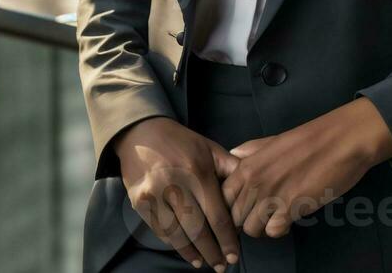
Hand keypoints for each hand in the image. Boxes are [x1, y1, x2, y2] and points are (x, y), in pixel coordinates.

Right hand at [115, 117, 241, 269]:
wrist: (141, 132)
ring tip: (206, 263)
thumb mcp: (209, 148)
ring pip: (178, 234)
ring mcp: (156, 195)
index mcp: (198, 171)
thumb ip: (230, 168)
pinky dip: (176, 245)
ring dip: (194, 253)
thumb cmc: (181, 142)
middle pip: (198, 229)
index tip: (234, 255)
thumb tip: (251, 189)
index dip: (227, 238)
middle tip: (222, 266)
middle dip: (213, 251)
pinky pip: (161, 230)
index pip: (217, 214)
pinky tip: (188, 252)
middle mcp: (176, 185)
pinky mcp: (140, 202)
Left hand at [220, 99, 389, 237]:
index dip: (231, 206)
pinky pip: (274, 231)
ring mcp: (271, 194)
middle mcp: (254, 180)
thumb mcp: (274, 141)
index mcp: (248, 164)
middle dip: (247, 220)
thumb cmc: (310, 140)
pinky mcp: (291, 207)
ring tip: (278, 215)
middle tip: (265, 214)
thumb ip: (251, 150)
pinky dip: (281, 229)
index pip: (223, 197)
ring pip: (252, 228)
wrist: (342, 140)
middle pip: (235, 217)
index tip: (245, 207)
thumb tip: (233, 155)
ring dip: (264, 226)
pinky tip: (290, 217)